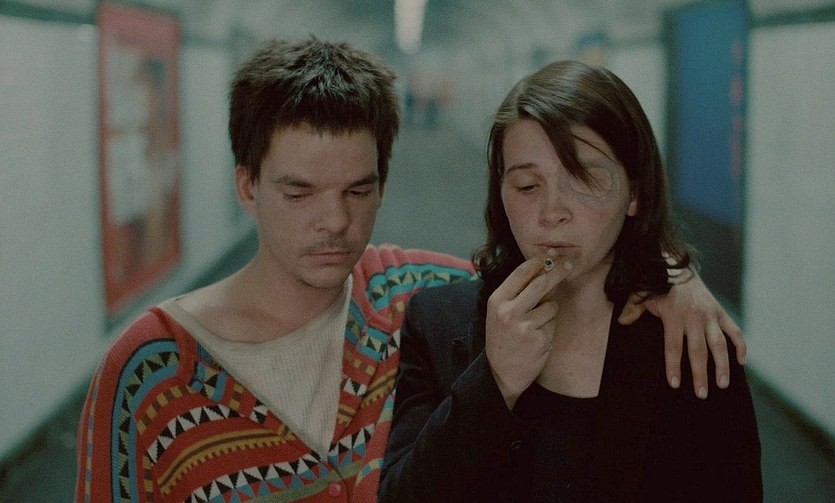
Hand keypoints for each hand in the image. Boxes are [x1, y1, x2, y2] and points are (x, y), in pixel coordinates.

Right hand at [485, 253, 573, 408]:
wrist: (500, 373)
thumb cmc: (503, 338)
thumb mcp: (501, 312)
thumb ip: (519, 292)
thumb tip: (545, 268)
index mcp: (497, 301)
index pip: (521, 273)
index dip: (540, 261)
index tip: (554, 253)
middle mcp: (509, 311)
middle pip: (541, 283)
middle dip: (559, 270)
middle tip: (571, 262)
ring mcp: (525, 326)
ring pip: (551, 305)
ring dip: (550, 310)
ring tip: (535, 324)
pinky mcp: (540, 339)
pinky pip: (553, 323)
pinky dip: (549, 327)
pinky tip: (537, 337)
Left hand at [618, 273, 745, 398]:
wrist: (678, 266)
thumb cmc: (657, 285)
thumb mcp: (642, 295)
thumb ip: (633, 309)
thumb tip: (622, 322)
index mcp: (674, 315)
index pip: (673, 346)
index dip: (674, 366)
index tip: (675, 384)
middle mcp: (694, 316)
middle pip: (698, 350)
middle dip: (700, 374)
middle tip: (701, 394)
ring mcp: (710, 314)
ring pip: (720, 344)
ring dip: (723, 365)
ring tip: (723, 384)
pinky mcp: (720, 311)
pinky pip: (734, 330)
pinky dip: (741, 346)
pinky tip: (742, 362)